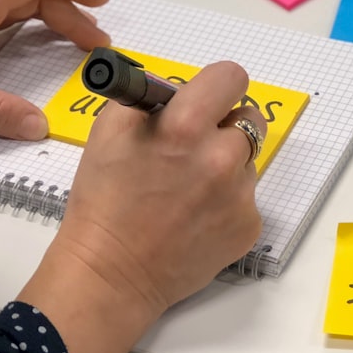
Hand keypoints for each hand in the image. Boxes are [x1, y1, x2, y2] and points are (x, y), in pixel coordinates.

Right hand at [18, 60, 267, 352]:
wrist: (111, 275)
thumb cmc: (103, 202)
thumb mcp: (108, 131)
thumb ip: (149, 98)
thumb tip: (177, 88)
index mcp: (186, 128)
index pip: (231, 77)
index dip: (216, 86)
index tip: (205, 100)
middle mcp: (222, 158)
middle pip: (249, 118)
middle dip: (224, 126)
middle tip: (195, 147)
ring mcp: (241, 195)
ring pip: (247, 160)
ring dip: (225, 165)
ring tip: (187, 189)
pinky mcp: (249, 226)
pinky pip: (246, 197)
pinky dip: (226, 201)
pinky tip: (194, 216)